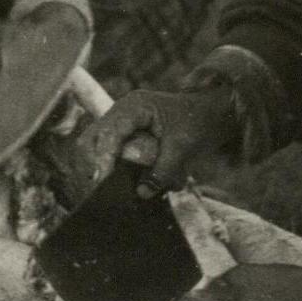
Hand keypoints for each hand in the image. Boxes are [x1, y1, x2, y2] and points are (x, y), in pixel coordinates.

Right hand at [81, 83, 239, 194]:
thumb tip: (142, 193)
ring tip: (103, 190)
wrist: (210, 115)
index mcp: (134, 107)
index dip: (103, 157)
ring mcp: (120, 125)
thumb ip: (163, 170)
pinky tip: (116, 184)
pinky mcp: (124, 138)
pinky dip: (110, 169)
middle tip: (96, 190)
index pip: (109, 133)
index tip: (102, 180)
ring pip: (94, 147)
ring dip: (100, 168)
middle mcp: (121, 113)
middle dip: (93, 165)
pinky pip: (108, 153)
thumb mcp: (182, 147)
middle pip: (91, 139)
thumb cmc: (197, 123)